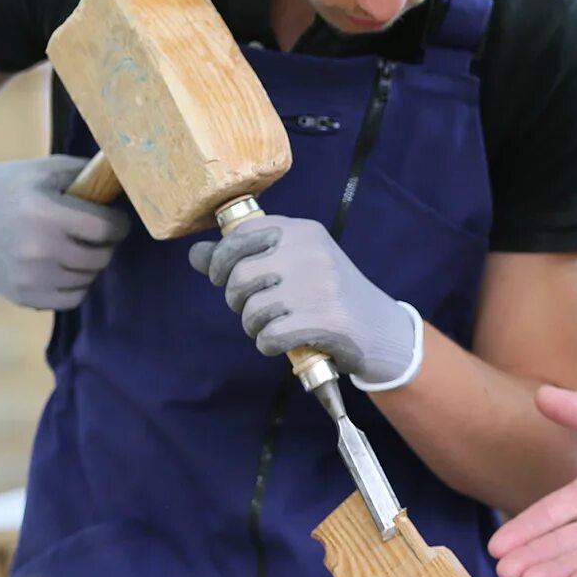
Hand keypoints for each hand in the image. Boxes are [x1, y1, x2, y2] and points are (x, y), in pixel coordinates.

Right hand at [0, 151, 130, 309]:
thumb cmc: (14, 187)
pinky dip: (74, 284)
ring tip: (73, 246)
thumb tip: (131, 181)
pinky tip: (62, 265)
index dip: (117, 223)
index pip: (106, 228)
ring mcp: (28, 275)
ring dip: (89, 264)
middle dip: (104, 243)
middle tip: (94, 233)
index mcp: (43, 212)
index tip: (114, 220)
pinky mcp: (22, 295)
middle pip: (101, 256)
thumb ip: (89, 175)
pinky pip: (72, 299)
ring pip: (89, 278)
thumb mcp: (47, 170)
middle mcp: (36, 247)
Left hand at [188, 215, 419, 386]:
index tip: (223, 278)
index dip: (220, 260)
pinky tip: (281, 343)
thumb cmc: (328, 294)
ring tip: (271, 328)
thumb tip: (195, 254)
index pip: (240, 236)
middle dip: (236, 301)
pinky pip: (269, 337)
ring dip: (253, 327)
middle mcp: (310, 252)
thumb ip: (244, 257)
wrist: (381, 328)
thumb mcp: (293, 264)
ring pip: (252, 310)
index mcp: (302, 231)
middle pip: (240, 276)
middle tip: (253, 310)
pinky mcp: (325, 320)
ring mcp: (319, 286)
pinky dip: (268, 345)